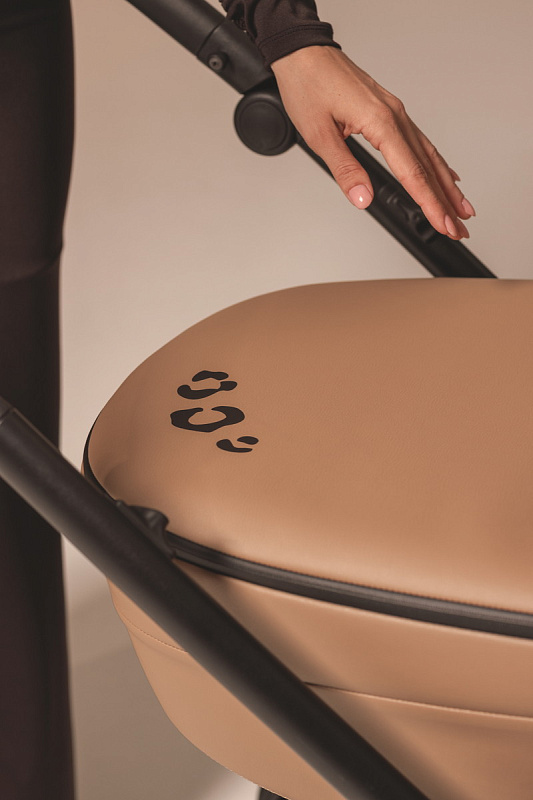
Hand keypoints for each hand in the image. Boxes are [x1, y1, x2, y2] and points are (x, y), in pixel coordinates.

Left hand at [270, 46, 474, 239]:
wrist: (303, 53)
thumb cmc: (308, 86)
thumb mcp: (319, 135)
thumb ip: (345, 170)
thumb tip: (363, 198)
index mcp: (381, 122)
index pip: (412, 173)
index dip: (429, 203)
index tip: (443, 224)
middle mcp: (394, 115)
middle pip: (428, 167)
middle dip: (445, 201)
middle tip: (459, 227)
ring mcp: (394, 111)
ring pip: (429, 154)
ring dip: (446, 185)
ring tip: (461, 207)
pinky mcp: (388, 110)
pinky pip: (420, 141)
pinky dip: (435, 162)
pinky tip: (445, 174)